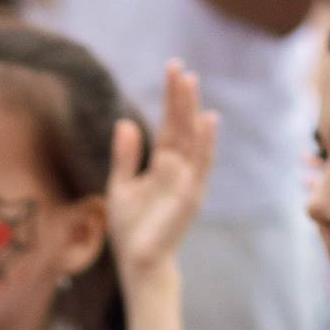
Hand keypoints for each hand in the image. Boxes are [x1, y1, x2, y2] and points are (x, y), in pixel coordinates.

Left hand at [106, 61, 214, 284]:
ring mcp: (188, 180)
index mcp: (162, 163)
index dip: (170, 98)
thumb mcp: (120, 186)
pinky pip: (202, 164)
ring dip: (193, 111)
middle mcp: (179, 167)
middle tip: (179, 67)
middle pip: (181, 124)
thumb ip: (126, 156)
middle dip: (180, 97)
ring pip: (193, 138)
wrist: (137, 263)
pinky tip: (208, 119)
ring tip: (191, 82)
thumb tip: (125, 122)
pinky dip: (206, 141)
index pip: (168, 123)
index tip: (172, 68)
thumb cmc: (130, 229)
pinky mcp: (192, 195)